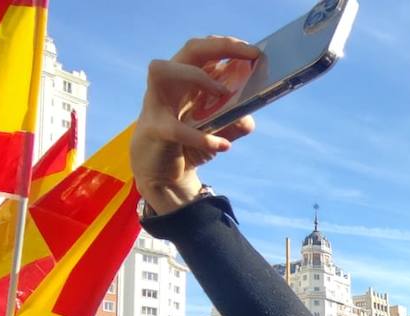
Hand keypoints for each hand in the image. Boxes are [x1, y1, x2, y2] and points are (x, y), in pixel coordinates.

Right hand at [130, 36, 259, 214]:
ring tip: (223, 92)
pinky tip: (223, 145)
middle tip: (249, 55)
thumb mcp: (219, 130)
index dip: (229, 46)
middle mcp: (170, 84)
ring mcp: (157, 104)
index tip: (255, 51)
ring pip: (164, 72)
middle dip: (220, 47)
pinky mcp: (155, 130)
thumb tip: (248, 116)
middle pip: (190, 50)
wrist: (162, 176)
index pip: (206, 49)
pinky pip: (177, 128)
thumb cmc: (189, 145)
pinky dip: (202, 137)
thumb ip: (236, 120)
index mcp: (187, 79)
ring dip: (196, 76)